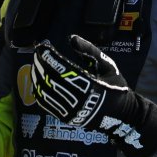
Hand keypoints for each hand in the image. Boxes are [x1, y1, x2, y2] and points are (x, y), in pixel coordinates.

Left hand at [31, 35, 143, 149]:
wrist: (121, 115)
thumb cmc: (115, 87)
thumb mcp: (108, 66)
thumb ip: (90, 51)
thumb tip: (72, 38)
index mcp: (94, 87)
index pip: (65, 70)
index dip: (51, 58)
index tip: (43, 47)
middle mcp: (81, 101)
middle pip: (53, 80)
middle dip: (42, 65)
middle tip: (37, 53)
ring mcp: (73, 112)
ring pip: (47, 93)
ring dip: (38, 76)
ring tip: (35, 64)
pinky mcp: (67, 118)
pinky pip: (47, 104)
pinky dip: (39, 91)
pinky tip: (37, 80)